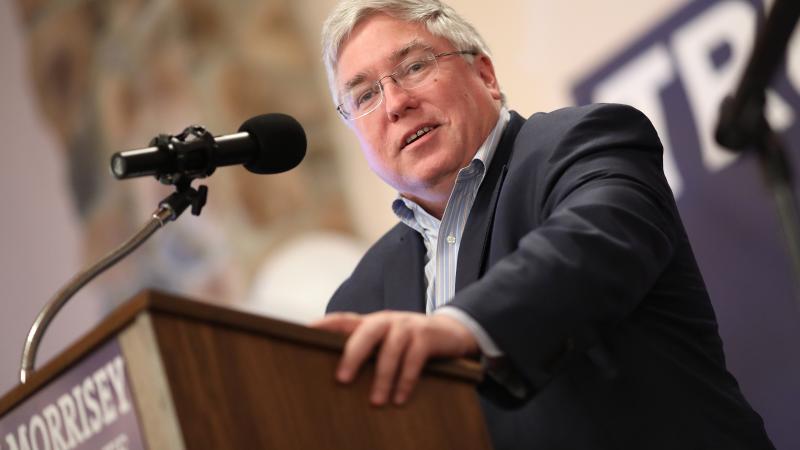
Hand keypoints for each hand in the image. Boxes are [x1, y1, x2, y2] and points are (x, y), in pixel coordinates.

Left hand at [311, 311, 478, 405]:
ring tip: (376, 402)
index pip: (343, 319)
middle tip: (342, 379)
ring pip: (391, 349)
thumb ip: (366, 350)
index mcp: (372, 322)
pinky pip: (414, 359)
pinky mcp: (426, 337)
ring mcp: (408, 327)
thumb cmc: (409, 341)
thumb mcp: (386, 341)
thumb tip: (337, 375)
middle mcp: (387, 320)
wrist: (450, 332)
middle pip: (366, 332)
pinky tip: (400, 398)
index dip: (324, 324)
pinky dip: (406, 380)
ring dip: (383, 377)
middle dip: (353, 354)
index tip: (304, 332)